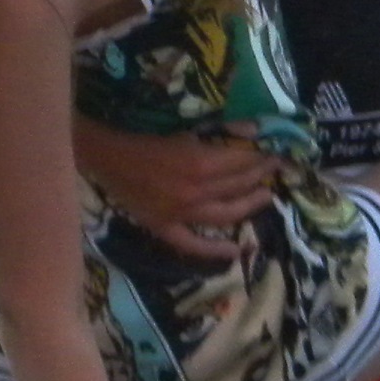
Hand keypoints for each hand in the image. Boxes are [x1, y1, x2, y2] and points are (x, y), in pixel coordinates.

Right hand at [74, 120, 277, 259]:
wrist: (105, 156)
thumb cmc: (143, 138)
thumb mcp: (183, 130)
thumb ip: (220, 134)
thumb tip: (253, 133)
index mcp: (198, 164)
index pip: (241, 163)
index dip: (260, 157)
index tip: (274, 153)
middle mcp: (194, 192)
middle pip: (236, 186)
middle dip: (259, 176)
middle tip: (274, 170)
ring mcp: (179, 214)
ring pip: (224, 214)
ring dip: (248, 206)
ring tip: (267, 197)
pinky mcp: (164, 227)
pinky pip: (193, 244)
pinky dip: (214, 250)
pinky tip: (236, 250)